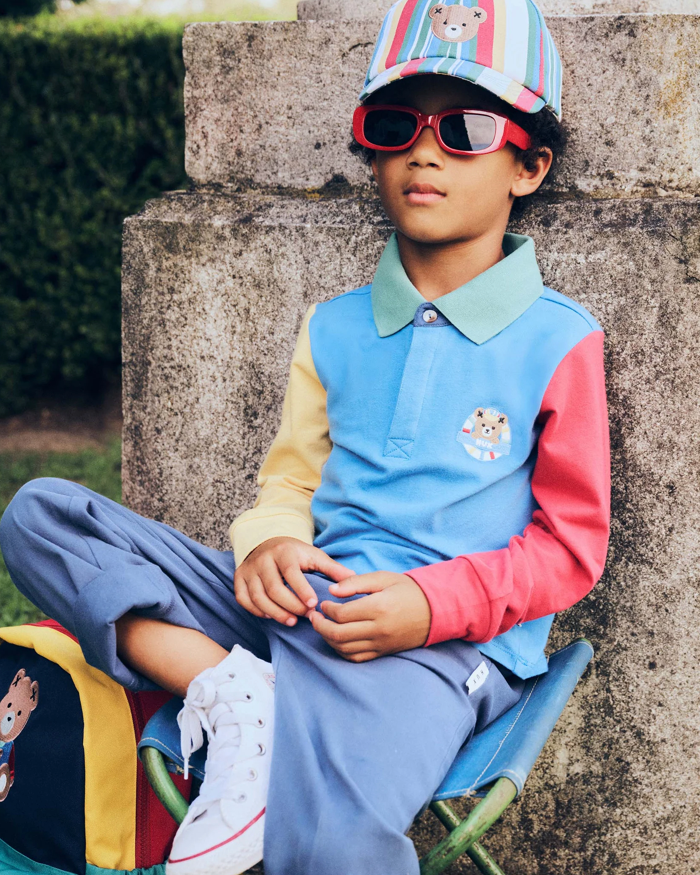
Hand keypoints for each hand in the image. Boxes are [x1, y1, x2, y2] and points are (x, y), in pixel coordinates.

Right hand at [234, 537, 355, 626]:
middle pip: (274, 589)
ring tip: (291, 621)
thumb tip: (352, 579)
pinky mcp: (239, 578)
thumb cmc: (295, 554)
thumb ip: (332, 568)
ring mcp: (249, 569)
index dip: (301, 591)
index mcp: (284, 552)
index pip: (291, 573)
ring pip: (258, 596)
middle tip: (305, 616)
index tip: (313, 605)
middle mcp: (263, 559)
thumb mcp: (314, 555)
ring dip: (275, 612)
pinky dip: (256, 610)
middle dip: (290, 606)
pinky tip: (270, 616)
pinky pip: (243, 599)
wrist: (267, 542)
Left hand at [307, 571, 431, 661]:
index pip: (342, 614)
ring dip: (328, 639)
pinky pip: (356, 658)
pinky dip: (341, 651)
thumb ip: (356, 583)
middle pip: (338, 634)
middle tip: (314, 617)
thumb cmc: (408, 590)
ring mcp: (381, 644)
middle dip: (320, 626)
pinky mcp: (383, 652)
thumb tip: (332, 590)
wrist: (436, 610)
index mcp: (378, 607)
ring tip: (322, 627)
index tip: (324, 603)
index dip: (327, 609)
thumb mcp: (383, 578)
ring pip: (344, 649)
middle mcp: (379, 629)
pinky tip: (336, 640)